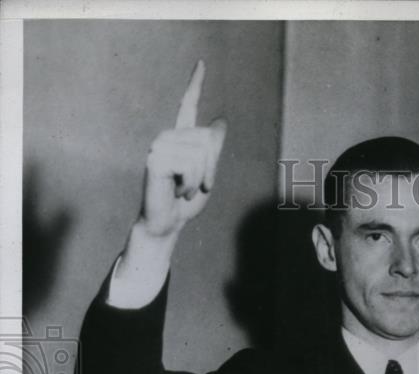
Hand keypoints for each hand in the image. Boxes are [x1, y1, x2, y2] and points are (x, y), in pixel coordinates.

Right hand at [139, 59, 226, 239]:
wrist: (167, 224)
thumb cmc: (185, 203)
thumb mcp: (206, 175)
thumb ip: (213, 151)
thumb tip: (220, 121)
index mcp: (181, 139)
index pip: (188, 106)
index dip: (195, 84)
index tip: (201, 63)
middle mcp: (168, 137)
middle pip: (206, 139)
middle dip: (211, 168)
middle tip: (199, 187)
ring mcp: (159, 146)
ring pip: (200, 153)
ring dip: (200, 179)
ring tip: (185, 190)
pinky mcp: (155, 159)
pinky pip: (189, 165)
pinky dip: (190, 184)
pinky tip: (177, 191)